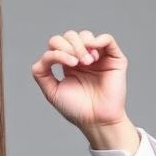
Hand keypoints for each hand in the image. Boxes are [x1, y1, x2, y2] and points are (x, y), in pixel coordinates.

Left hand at [31, 31, 137, 150]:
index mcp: (68, 64)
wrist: (97, 119)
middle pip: (70, 36)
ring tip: (87, 62)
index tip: (68, 66)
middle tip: (76, 63)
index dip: (59, 50)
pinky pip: (107, 39)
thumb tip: (45, 56)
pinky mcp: (114, 58)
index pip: (57, 45)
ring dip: (82, 46)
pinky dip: (98, 40)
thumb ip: (41, 73)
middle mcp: (82, 57)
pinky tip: (94, 54)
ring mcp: (98, 57)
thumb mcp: (51, 91)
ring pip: (86, 35)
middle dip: (69, 46)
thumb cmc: (76, 109)